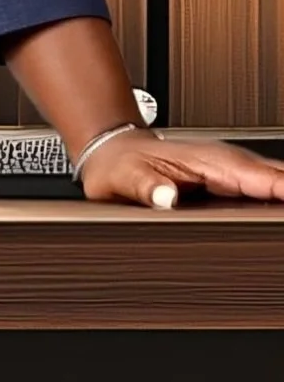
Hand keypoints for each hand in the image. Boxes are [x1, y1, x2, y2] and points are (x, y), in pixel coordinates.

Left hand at [78, 130, 283, 208]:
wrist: (114, 153)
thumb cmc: (122, 163)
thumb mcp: (128, 176)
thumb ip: (146, 186)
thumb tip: (166, 196)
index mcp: (211, 161)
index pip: (263, 178)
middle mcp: (228, 165)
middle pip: (278, 180)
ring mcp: (232, 174)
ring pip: (275, 185)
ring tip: (282, 228)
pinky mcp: (230, 185)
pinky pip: (265, 192)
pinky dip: (277, 201)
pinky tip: (277, 219)